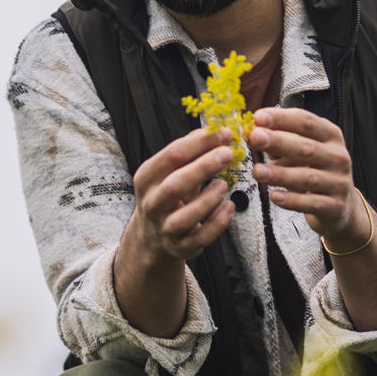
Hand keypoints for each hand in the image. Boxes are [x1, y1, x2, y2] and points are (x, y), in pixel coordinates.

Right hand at [128, 126, 236, 264]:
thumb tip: (216, 128)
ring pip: (186, 216)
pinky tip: (230, 207)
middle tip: (228, 153)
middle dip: (204, 167)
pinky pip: (201, 237)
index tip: (225, 132)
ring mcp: (165, 228)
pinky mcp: (181, 247)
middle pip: (176, 184)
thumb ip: (190, 152)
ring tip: (225, 183)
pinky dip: (218, 222)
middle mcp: (152, 204)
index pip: (172, 155)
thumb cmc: (169, 195)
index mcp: (147, 178)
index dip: (200, 142)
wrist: (153, 237)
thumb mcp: (170, 172)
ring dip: (209, 198)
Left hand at [248, 108, 370, 251]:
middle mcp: (338, 157)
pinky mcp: (335, 206)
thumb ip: (278, 141)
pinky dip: (292, 200)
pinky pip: (311, 203)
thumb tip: (251, 132)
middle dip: (279, 141)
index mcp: (330, 136)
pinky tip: (274, 196)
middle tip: (256, 138)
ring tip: (257, 171)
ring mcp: (339, 183)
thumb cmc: (315, 171)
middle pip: (307, 148)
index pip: (306, 122)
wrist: (340, 206)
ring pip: (308, 177)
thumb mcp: (300, 152)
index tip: (258, 117)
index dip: (282, 119)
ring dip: (280, 174)